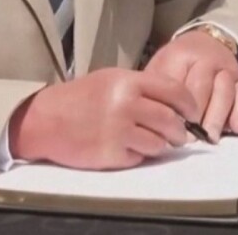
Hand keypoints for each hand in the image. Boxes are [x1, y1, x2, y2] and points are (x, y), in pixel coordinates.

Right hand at [8, 68, 198, 169]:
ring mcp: (119, 130)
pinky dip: (138, 155)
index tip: (193, 113)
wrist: (45, 120)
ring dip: (161, 145)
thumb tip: (174, 103)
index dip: (189, 104)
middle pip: (172, 121)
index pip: (174, 91)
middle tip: (180, 134)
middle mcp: (126, 104)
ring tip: (152, 142)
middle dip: (181, 131)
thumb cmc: (78, 98)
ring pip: (160, 143)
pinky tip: (126, 148)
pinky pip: (139, 158)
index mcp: (128, 82)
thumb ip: (142, 87)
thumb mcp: (111, 79)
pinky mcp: (111, 154)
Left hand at [144, 29, 237, 141]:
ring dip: (217, 117)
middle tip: (190, 138)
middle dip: (196, 114)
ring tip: (210, 137)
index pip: (177, 83)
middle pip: (201, 88)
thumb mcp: (161, 68)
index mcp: (180, 56)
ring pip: (224, 92)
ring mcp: (226, 68)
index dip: (174, 108)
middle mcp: (206, 59)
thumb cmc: (178, 63)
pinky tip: (236, 128)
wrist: (206, 42)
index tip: (169, 127)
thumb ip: (157, 90)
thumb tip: (153, 122)